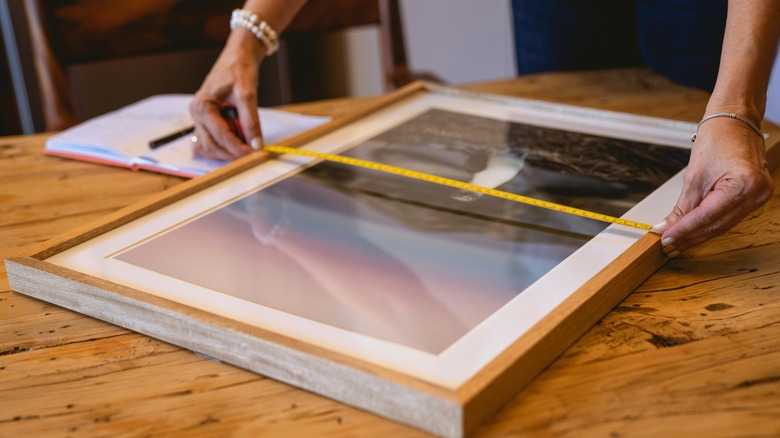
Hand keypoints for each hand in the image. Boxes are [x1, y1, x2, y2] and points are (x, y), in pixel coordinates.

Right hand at [189, 31, 265, 159]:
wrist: (237, 57)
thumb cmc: (239, 70)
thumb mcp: (247, 94)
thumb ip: (251, 120)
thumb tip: (256, 144)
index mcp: (202, 106)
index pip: (220, 136)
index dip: (238, 147)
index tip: (254, 153)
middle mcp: (196, 113)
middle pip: (211, 145)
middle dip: (232, 153)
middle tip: (252, 153)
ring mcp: (199, 118)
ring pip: (208, 147)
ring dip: (226, 152)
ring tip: (245, 145)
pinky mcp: (205, 121)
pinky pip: (209, 142)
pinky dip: (222, 147)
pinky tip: (236, 142)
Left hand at [652, 116, 774, 256]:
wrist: (734, 121)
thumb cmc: (717, 139)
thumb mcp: (694, 176)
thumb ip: (682, 207)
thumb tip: (667, 228)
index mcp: (744, 184)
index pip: (707, 216)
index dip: (684, 231)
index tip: (665, 240)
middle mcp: (756, 193)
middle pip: (716, 225)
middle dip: (689, 237)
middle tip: (668, 246)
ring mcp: (759, 196)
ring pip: (723, 225)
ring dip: (698, 234)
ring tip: (677, 242)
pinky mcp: (755, 197)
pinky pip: (729, 217)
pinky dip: (710, 224)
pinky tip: (693, 232)